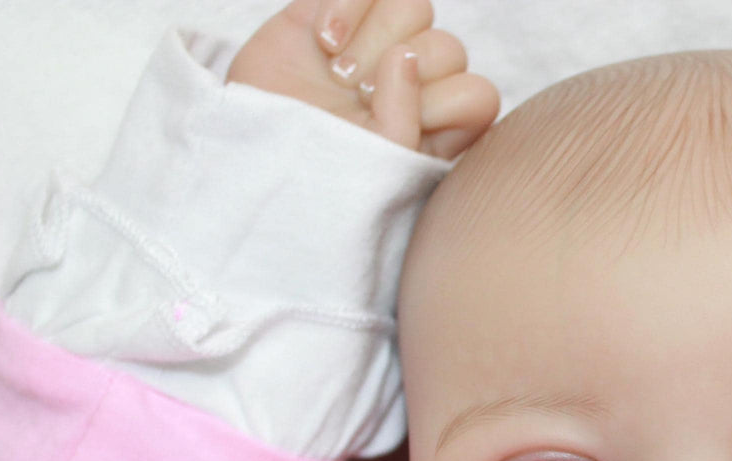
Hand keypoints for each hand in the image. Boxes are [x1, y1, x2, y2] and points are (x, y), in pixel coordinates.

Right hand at [227, 0, 498, 157]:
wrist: (253, 155)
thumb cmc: (320, 174)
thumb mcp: (373, 168)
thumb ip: (406, 121)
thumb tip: (404, 57)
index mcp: (440, 127)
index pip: (478, 96)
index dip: (443, 103)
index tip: (398, 124)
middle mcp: (418, 83)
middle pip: (448, 49)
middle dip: (399, 75)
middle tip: (356, 100)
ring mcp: (381, 44)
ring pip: (414, 7)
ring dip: (372, 39)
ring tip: (337, 73)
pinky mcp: (341, 11)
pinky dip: (346, 5)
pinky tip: (322, 40)